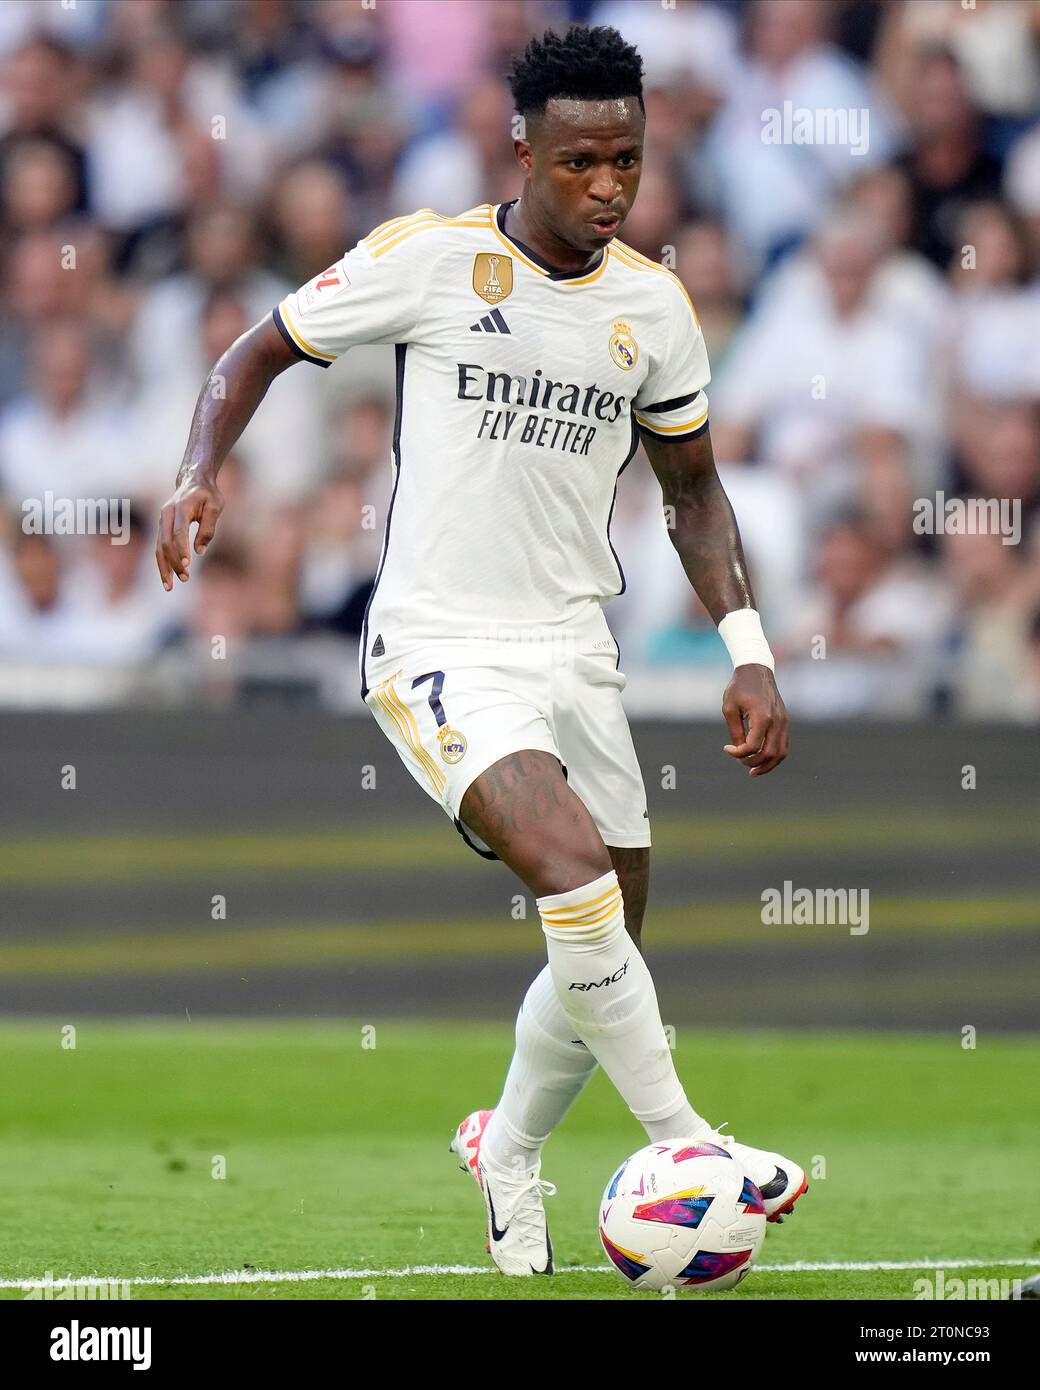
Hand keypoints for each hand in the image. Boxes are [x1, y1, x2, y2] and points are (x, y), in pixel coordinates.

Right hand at [155, 474, 223, 589]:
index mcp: (180, 508)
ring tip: (170, 586)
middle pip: (165, 542)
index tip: (187, 564)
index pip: (178, 532)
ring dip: (164, 567)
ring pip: (158, 547)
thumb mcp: (215, 507)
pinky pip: (159, 547)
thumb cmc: (208, 495)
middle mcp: (167, 514)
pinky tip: (167, 578)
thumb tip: (199, 551)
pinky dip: (162, 562)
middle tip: (185, 578)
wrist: (193, 481)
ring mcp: (162, 520)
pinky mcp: (162, 527)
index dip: (181, 549)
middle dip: (173, 562)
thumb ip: (208, 527)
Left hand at [722, 664, 788, 776]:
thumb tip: (740, 751)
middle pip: (769, 754)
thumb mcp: (730, 708)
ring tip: (753, 771)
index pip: (752, 746)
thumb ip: (735, 732)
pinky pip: (783, 745)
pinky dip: (774, 756)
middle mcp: (777, 721)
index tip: (726, 749)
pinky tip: (761, 760)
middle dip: (753, 763)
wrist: (757, 669)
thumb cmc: (739, 687)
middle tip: (739, 762)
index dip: (738, 753)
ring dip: (767, 765)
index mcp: (762, 717)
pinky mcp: (785, 721)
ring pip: (781, 753)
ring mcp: (784, 722)